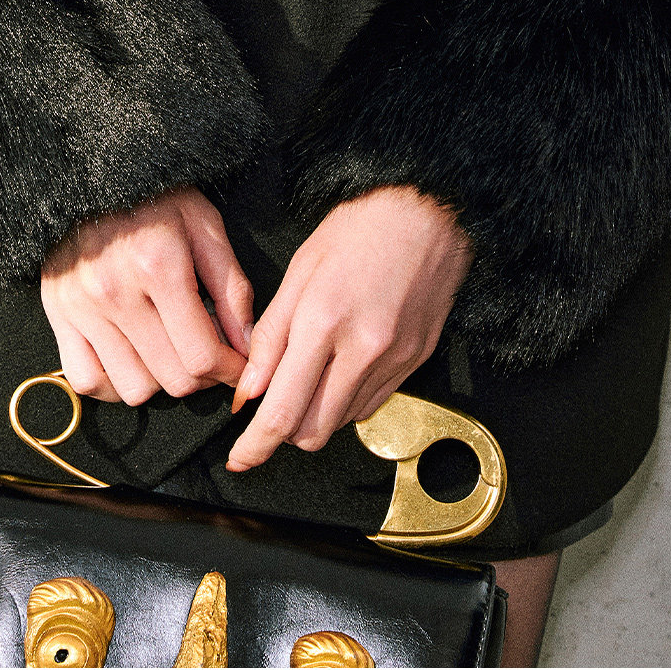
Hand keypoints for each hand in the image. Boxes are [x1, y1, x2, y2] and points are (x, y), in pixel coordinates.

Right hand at [41, 187, 253, 404]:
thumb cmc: (155, 195)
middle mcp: (115, 293)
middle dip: (203, 378)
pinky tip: (134, 363)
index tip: (239, 366)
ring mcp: (81, 308)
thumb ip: (231, 288)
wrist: (89, 171)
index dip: (230, 371)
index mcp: (158, 267)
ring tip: (171, 353)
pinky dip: (114, 385)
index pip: (202, 355)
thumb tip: (248, 347)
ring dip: (162, 382)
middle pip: (172, 379)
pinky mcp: (58, 314)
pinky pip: (87, 381)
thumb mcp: (204, 225)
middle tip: (210, 357)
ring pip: (134, 389)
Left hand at [225, 185, 472, 470]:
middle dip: (284, 432)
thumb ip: (270, 337)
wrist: (429, 211)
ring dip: (316, 414)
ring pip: (342, 422)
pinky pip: (372, 404)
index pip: (283, 411)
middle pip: (313, 431)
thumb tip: (248, 389)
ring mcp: (395, 360)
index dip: (256, 445)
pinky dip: (346, 400)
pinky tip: (340, 367)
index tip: (241, 458)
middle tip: (271, 407)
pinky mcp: (416, 362)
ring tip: (309, 374)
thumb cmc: (361, 228)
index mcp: (323, 322)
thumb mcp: (299, 271)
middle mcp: (362, 349)